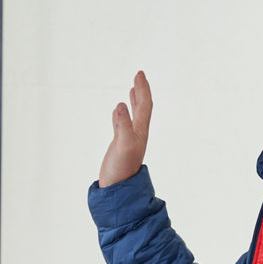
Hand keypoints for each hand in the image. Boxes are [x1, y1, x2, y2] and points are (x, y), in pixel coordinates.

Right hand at [98, 71, 152, 186]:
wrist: (118, 190)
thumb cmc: (121, 170)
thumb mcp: (122, 145)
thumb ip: (122, 126)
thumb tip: (121, 105)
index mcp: (140, 131)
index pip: (144, 105)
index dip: (142, 89)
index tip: (139, 74)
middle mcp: (137, 133)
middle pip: (142, 107)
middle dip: (141, 91)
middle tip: (138, 76)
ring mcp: (128, 140)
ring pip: (133, 116)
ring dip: (134, 101)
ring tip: (132, 90)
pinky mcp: (119, 146)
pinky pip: (121, 126)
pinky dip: (121, 116)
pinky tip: (118, 112)